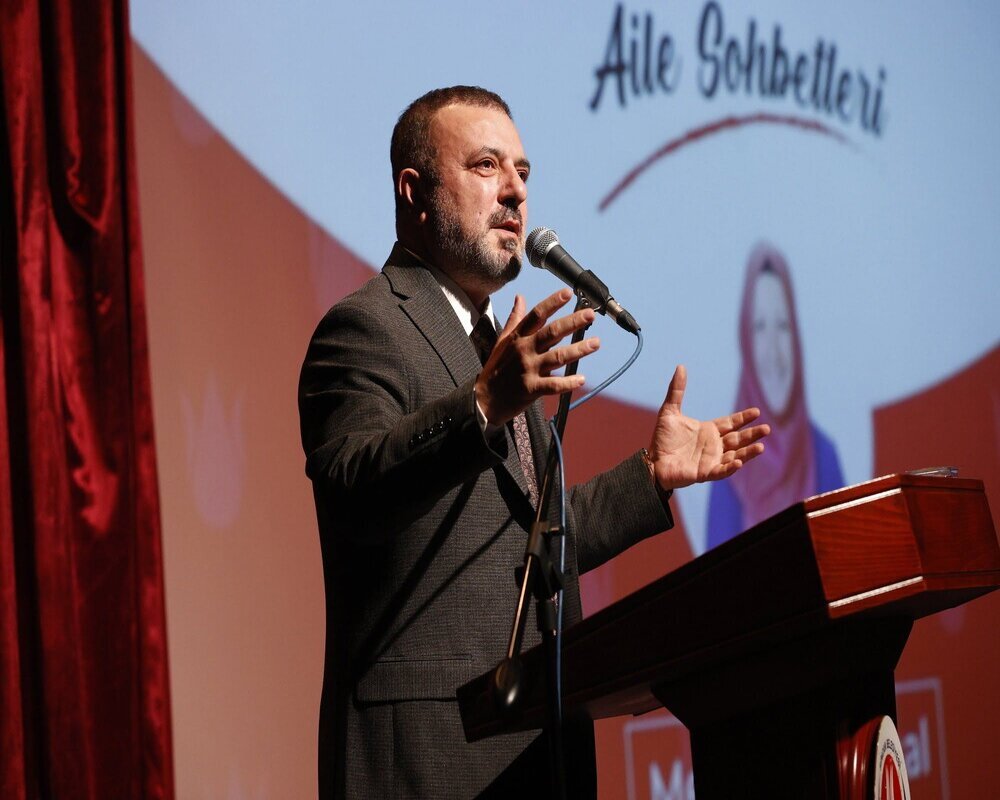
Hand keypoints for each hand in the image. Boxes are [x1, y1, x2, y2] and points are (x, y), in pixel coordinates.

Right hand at [475, 288, 599, 424]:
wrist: (484, 400)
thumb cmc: (496, 369)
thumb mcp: (502, 341)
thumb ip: (515, 319)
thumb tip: (520, 298)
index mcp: (518, 337)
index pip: (537, 315)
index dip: (552, 303)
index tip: (568, 292)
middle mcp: (524, 350)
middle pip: (551, 332)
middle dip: (572, 322)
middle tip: (590, 314)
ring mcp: (528, 369)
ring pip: (557, 357)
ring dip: (578, 350)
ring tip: (595, 343)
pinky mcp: (531, 389)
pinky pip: (553, 385)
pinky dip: (568, 383)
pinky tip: (581, 379)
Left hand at [648, 365, 769, 489]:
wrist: (652, 462)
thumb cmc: (662, 439)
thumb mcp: (669, 412)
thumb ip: (677, 390)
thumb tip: (681, 367)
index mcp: (709, 431)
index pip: (731, 423)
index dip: (743, 418)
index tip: (757, 412)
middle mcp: (714, 446)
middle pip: (738, 439)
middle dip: (752, 434)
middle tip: (767, 429)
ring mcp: (712, 460)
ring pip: (735, 455)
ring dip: (748, 452)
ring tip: (761, 446)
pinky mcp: (705, 473)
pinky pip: (722, 471)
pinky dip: (731, 467)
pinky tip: (740, 462)